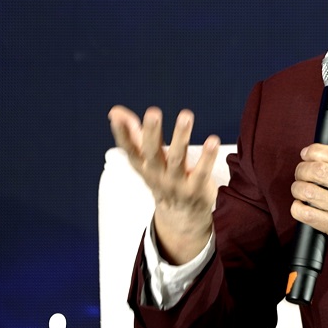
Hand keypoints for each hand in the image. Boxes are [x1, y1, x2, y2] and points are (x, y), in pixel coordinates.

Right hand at [108, 105, 219, 264]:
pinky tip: (213, 140)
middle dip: (151, 132)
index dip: (122, 134)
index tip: (117, 116)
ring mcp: (176, 183)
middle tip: (152, 112)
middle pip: (152, 153)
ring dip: (180, 137)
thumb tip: (115, 111)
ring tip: (185, 115)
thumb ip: (134, 134)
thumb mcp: (146, 159)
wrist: (180, 216)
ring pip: (177, 159)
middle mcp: (157, 174)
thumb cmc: (162, 178)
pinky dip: (207, 157)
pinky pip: (201, 172)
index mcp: (143, 165)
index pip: (129, 149)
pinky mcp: (196, 189)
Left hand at [290, 144, 327, 289]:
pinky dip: (297, 207)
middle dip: (303, 168)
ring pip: (308, 190)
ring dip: (297, 187)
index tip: (307, 153)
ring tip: (300, 188)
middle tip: (302, 171)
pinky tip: (301, 206)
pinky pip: (306, 214)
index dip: (315, 151)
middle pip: (318, 170)